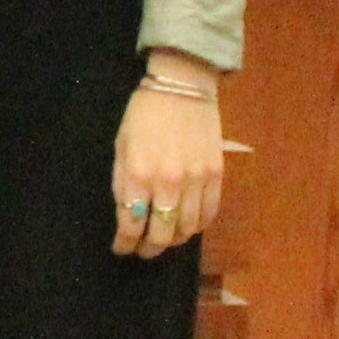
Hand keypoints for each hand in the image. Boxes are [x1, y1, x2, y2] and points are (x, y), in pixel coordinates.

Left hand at [111, 56, 226, 255]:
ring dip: (173, 239)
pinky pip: (209, 214)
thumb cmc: (144, 114)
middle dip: (148, 249)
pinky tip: (189, 225)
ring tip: (165, 237)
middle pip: (161, 234)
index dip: (124, 243)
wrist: (182, 87)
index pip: (131, 224)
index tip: (121, 248)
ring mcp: (196, 180)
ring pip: (187, 229)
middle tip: (142, 251)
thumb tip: (128, 215)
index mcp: (139, 173)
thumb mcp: (122, 146)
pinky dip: (198, 226)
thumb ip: (123, 183)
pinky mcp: (216, 175)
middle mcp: (168, 182)